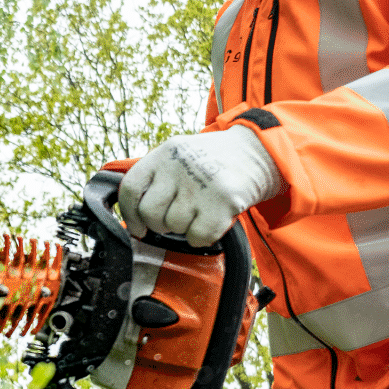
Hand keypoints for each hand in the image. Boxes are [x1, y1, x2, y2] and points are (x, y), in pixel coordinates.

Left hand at [118, 127, 285, 246]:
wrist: (259, 151)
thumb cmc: (214, 160)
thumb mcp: (179, 155)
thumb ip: (156, 178)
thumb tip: (133, 216)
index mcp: (164, 153)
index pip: (130, 189)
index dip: (129, 214)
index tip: (137, 226)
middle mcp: (179, 166)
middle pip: (149, 213)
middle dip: (159, 223)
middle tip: (177, 216)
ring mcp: (200, 184)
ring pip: (174, 227)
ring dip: (186, 227)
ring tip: (200, 210)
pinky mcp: (222, 202)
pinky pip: (197, 237)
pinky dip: (203, 236)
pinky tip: (212, 219)